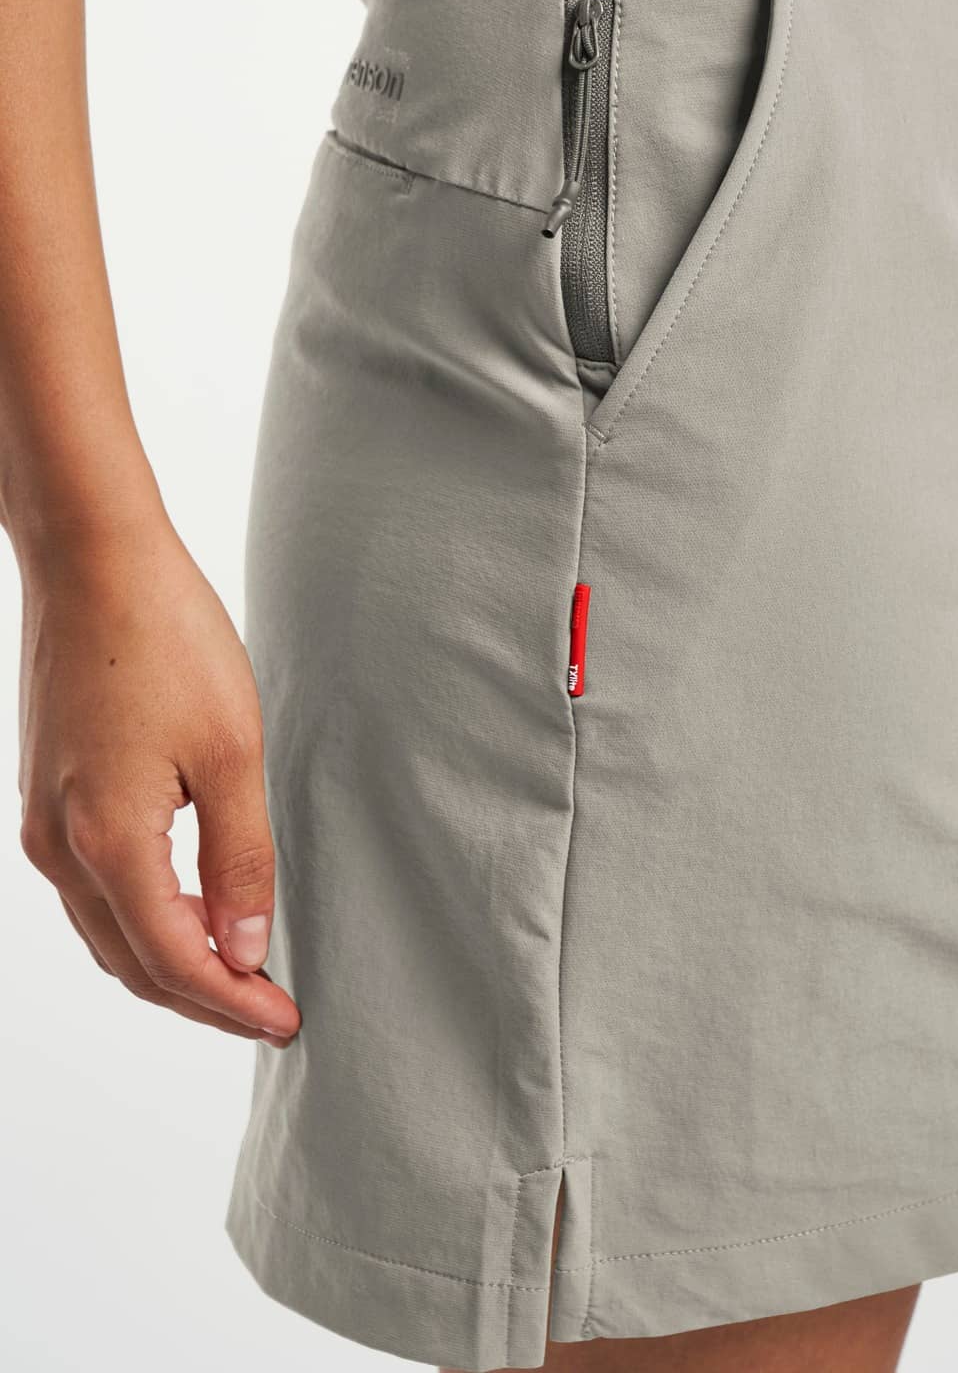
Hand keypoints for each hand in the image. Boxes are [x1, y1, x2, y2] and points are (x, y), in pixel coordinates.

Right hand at [15, 511, 299, 1046]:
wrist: (93, 560)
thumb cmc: (164, 639)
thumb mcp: (231, 752)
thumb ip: (239, 858)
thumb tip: (244, 950)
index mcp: (108, 845)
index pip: (174, 963)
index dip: (233, 1005)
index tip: (286, 1023)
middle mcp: (62, 846)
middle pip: (133, 962)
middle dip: (203, 997)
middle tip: (270, 1010)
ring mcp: (46, 821)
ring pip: (109, 929)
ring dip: (172, 958)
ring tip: (242, 967)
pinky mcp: (48, 793)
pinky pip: (95, 886)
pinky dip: (144, 914)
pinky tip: (194, 901)